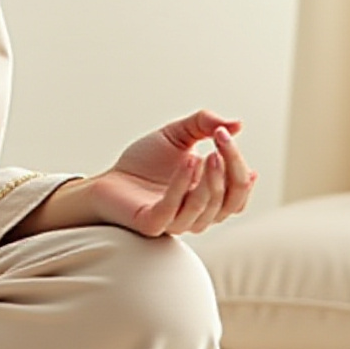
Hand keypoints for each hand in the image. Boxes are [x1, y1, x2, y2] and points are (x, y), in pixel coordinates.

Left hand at [83, 109, 256, 237]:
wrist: (107, 179)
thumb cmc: (144, 162)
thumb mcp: (178, 135)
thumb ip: (205, 125)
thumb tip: (237, 124)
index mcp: (209, 202)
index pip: (237, 195)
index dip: (242, 171)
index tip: (232, 139)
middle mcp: (197, 216)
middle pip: (229, 201)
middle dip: (231, 168)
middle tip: (222, 137)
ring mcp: (175, 223)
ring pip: (205, 207)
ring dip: (211, 178)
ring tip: (208, 151)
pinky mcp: (153, 224)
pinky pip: (174, 207)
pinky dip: (183, 183)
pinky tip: (189, 160)